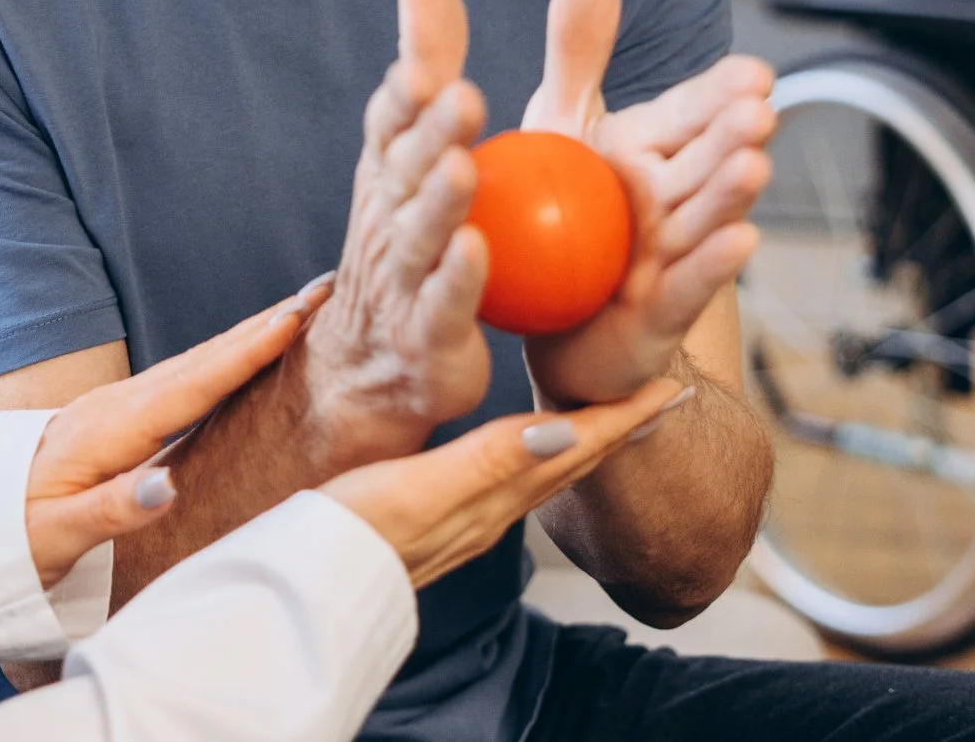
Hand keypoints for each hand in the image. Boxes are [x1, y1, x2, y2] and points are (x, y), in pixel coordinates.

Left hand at [23, 280, 328, 586]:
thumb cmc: (9, 536)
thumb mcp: (51, 537)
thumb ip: (110, 510)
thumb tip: (166, 486)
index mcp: (107, 431)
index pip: (191, 384)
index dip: (246, 350)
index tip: (295, 316)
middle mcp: (116, 405)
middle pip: (203, 357)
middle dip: (264, 322)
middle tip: (324, 290)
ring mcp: (116, 404)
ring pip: (195, 361)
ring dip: (249, 333)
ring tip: (301, 309)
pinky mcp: (116, 414)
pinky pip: (184, 376)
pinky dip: (223, 355)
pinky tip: (246, 351)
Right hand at [299, 0, 493, 465]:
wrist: (373, 367)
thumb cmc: (408, 240)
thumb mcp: (413, 147)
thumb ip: (428, 60)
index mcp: (387, 172)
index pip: (388, 124)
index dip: (402, 98)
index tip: (420, 67)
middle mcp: (388, 219)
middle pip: (406, 171)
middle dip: (431, 133)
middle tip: (464, 95)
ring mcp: (404, 281)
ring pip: (421, 236)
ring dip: (440, 202)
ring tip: (464, 167)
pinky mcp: (429, 337)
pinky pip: (443, 307)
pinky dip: (457, 281)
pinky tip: (477, 253)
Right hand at [323, 377, 689, 587]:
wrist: (304, 587)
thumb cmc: (350, 534)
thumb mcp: (420, 489)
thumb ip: (490, 462)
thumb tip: (566, 431)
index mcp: (492, 494)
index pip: (574, 447)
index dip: (623, 416)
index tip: (670, 387)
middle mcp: (490, 509)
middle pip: (572, 461)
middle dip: (620, 426)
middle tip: (662, 396)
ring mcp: (467, 517)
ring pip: (546, 471)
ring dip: (587, 441)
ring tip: (613, 418)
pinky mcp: (439, 517)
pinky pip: (512, 480)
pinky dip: (539, 455)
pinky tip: (527, 449)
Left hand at [519, 0, 774, 406]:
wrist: (549, 323)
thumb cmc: (556, 212)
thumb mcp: (559, 119)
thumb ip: (579, 46)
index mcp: (651, 149)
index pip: (692, 113)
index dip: (720, 94)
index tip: (756, 71)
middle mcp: (673, 199)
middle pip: (706, 161)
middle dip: (732, 135)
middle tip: (761, 109)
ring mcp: (674, 255)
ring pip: (705, 219)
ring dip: (731, 195)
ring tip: (755, 165)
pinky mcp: (660, 309)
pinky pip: (687, 285)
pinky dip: (713, 265)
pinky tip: (742, 241)